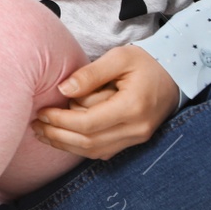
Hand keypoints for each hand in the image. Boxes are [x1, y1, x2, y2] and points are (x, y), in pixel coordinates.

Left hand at [30, 44, 178, 159]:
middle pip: (88, 142)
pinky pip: (102, 151)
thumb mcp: (119, 57)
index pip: (88, 123)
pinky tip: (62, 137)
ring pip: (94, 152)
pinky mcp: (134, 141)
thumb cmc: (146, 62)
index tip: (42, 112)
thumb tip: (63, 90)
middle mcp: (136, 129)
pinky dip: (80, 147)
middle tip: (35, 125)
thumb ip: (90, 74)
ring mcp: (137, 138)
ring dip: (65, 145)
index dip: (60, 121)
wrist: (175, 73)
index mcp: (133, 107)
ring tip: (42, 133)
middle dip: (57, 136)